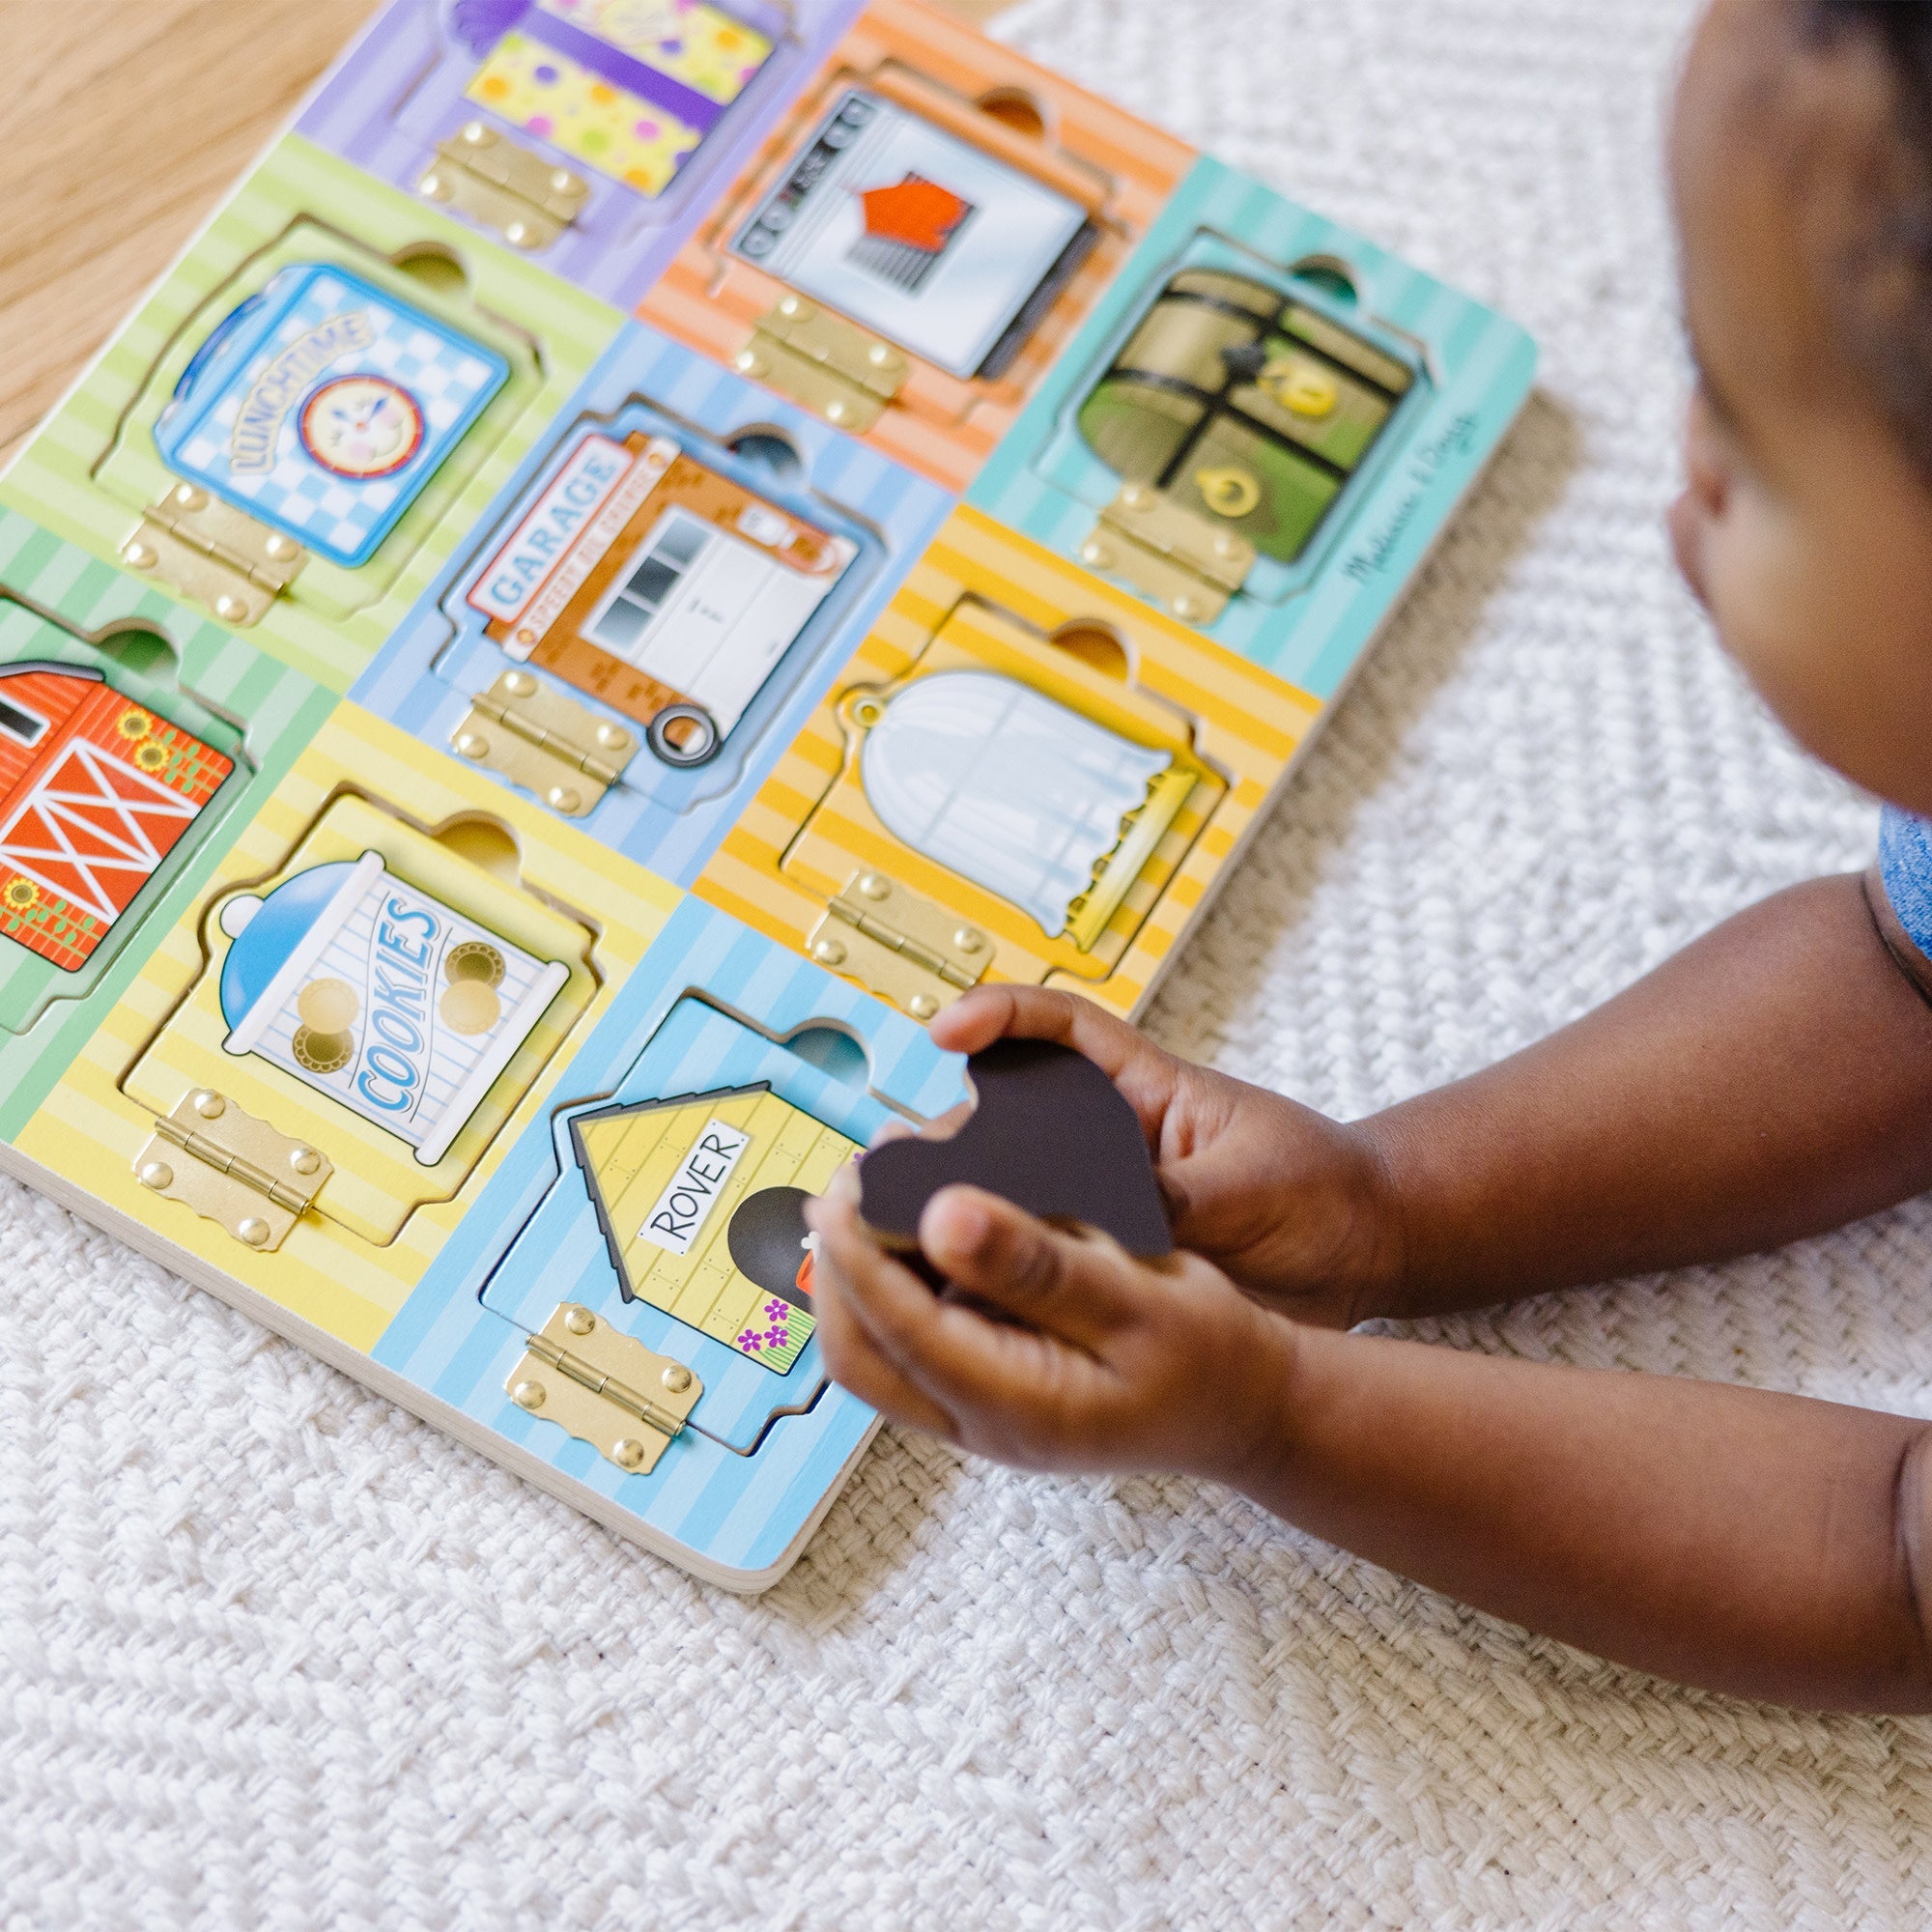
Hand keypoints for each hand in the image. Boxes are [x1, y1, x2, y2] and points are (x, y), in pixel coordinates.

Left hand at [805, 1162, 1299, 1482]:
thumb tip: (940, 1216)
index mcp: (1015, 1403)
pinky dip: (894, 1291)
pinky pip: (912, 1349)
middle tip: (846, 1183)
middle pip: (858, 1356)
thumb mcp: (1136, 1293)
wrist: (1251, 1409)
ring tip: (869, 1195)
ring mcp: (983, 1418)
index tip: (845, 1182)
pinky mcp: (993, 1397)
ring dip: (858, 1280)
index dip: (855, 1252)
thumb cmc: (1211, 1351)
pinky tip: (915, 1230)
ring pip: (876, 1357)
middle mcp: (983, 1423)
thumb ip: (1037, 1261)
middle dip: (837, 1269)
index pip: (894, 1327)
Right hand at [920, 985, 1401, 1330]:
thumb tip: (1112, 1220)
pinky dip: (1000, 1282)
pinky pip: (1041, 1267)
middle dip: (953, 1140)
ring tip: (915, 1241)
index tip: (946, 1032)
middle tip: (907, 1171)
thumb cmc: (1324, 1189)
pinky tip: (961, 1305)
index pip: (1058, 1028)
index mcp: (1146, 1090)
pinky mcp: (1111, 1265)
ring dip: (964, 1216)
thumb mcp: (1253, 1184)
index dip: (998, 1017)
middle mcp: (1112, 1142)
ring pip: (1015, 1199)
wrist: (1368, 1256)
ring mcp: (1106, 1204)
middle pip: (1010, 1122)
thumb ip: (1181, 1197)